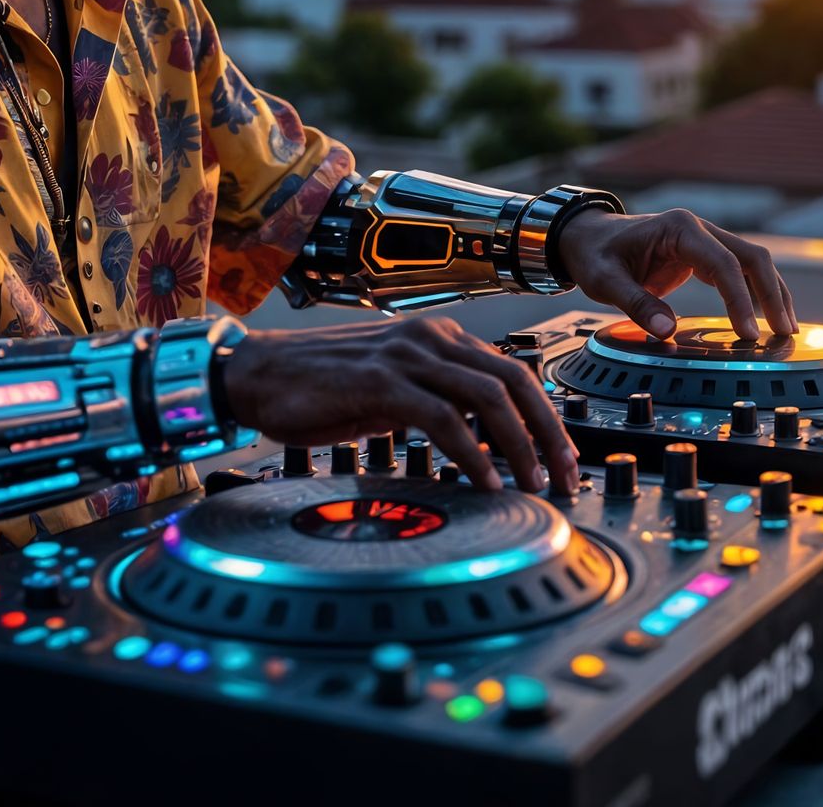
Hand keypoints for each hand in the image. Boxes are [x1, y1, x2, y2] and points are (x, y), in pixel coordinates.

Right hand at [222, 315, 578, 495]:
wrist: (256, 374)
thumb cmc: (316, 385)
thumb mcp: (390, 389)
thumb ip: (432, 400)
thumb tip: (475, 437)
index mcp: (436, 338)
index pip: (512, 371)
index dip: (546, 416)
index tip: (562, 458)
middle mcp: (429, 338)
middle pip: (515, 379)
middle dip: (549, 432)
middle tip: (565, 477)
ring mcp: (406, 357)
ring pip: (489, 396)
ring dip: (520, 446)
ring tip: (533, 484)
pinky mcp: (382, 382)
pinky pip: (444, 418)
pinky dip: (472, 453)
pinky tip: (482, 482)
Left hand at [553, 207, 796, 342]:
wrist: (585, 238)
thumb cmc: (594, 254)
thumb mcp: (605, 280)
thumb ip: (637, 303)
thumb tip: (668, 330)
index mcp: (679, 228)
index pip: (723, 263)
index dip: (740, 299)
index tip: (748, 334)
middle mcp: (698, 229)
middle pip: (751, 258)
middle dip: (772, 295)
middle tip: (784, 333)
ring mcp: (702, 239)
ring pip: (752, 262)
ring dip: (772, 293)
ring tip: (786, 330)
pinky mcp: (701, 254)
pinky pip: (738, 271)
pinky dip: (755, 292)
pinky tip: (765, 318)